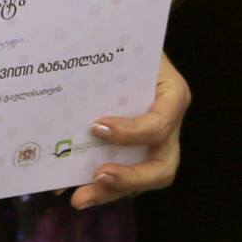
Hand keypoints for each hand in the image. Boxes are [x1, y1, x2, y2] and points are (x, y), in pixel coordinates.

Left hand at [71, 52, 189, 209]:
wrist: (133, 44)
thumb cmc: (132, 43)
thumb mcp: (129, 48)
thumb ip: (112, 66)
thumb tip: (71, 84)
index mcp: (173, 97)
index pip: (159, 125)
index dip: (130, 133)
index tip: (96, 126)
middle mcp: (169, 126)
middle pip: (162, 167)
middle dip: (129, 179)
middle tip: (97, 177)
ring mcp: (155, 144)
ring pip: (142, 180)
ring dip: (110, 193)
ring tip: (78, 198)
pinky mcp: (137, 152)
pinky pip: (123, 176)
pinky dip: (98, 186)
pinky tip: (68, 188)